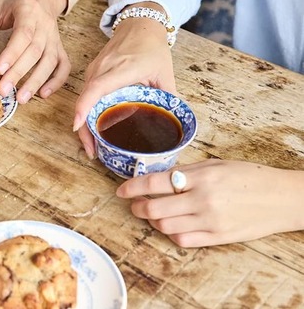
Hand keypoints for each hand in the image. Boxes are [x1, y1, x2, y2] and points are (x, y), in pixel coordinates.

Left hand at [0, 0, 68, 102]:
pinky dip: (56, 81)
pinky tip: (43, 94)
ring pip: (50, 61)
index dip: (12, 53)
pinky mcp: (59, 47)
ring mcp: (54, 38)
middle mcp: (45, 25)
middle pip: (35, 51)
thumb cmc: (14, 0)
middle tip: (4, 90)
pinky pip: (63, 65)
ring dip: (37, 81)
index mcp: (28, 11)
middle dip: (19, 72)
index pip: (23, 34)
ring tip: (21, 98)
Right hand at [73, 2, 173, 157]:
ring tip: (91, 144)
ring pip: (83, 98)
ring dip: (83, 122)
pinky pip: (85, 93)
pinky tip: (93, 126)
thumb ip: (169, 98)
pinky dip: (86, 111)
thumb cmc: (151, 47)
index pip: (97, 89)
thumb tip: (174, 122)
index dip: (85, 107)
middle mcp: (103, 68)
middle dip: (83, 127)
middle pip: (85, 100)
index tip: (78, 125)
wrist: (139, 24)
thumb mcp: (165, 73)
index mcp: (122, 69)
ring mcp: (94, 69)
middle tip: (91, 151)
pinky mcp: (92, 71)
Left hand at [116, 160, 303, 246]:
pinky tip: (171, 225)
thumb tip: (158, 178)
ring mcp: (210, 221)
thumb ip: (187, 172)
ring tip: (152, 214)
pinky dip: (171, 233)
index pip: (155, 182)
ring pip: (164, 226)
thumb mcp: (216, 165)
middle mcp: (203, 200)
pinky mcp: (217, 237)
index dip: (133, 187)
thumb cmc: (250, 178)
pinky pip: (182, 240)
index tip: (121, 190)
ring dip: (152, 221)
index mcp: (202, 177)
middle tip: (134, 204)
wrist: (283, 198)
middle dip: (138, 207)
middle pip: (154, 209)